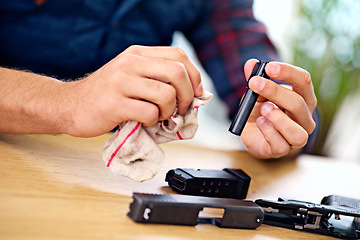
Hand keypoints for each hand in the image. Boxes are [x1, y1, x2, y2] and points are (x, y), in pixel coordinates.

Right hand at [64, 45, 202, 136]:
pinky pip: (149, 113)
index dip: (195, 76)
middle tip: (181, 109)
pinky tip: (143, 121)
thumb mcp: (130, 75)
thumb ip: (156, 78)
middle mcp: (130, 63)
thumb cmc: (106, 94)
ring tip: (158, 116)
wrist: (70, 105)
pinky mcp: (114, 103)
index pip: (179, 56)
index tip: (196, 93)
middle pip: (177, 73)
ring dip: (169, 111)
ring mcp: (121, 82)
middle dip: (187, 96)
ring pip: (166, 95)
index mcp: (137, 54)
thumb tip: (192, 92)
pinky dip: (152, 121)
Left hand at [240, 59, 316, 158]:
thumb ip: (255, 79)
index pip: (303, 81)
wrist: (253, 133)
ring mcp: (296, 136)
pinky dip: (269, 132)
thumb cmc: (261, 111)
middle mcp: (304, 118)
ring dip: (278, 118)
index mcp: (302, 98)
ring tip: (263, 109)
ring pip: (298, 131)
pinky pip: (282, 145)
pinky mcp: (282, 149)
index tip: (268, 67)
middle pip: (298, 103)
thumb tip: (250, 63)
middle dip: (274, 91)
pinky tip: (260, 123)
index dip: (287, 72)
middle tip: (254, 84)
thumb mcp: (256, 92)